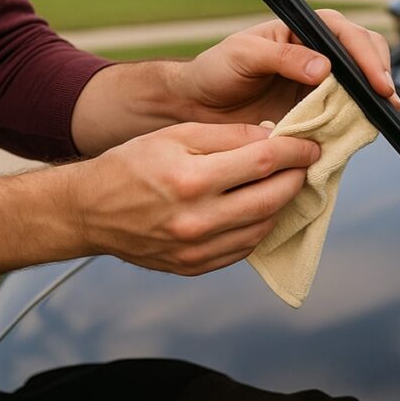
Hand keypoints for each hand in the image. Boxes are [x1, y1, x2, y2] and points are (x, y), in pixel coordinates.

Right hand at [71, 122, 319, 275]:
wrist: (90, 211)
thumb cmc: (132, 165)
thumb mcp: (176, 135)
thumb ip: (228, 136)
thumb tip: (273, 137)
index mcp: (191, 179)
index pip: (264, 162)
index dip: (295, 151)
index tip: (310, 145)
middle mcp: (196, 219)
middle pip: (271, 198)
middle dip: (296, 177)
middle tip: (304, 163)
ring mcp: (196, 248)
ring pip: (263, 226)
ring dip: (281, 203)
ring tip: (284, 183)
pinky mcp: (195, 266)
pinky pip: (244, 248)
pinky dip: (259, 226)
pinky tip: (258, 208)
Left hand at [179, 9, 399, 125]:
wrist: (197, 108)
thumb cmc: (215, 71)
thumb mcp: (243, 55)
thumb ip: (283, 57)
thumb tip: (324, 67)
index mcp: (301, 32)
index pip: (344, 32)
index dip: (365, 54)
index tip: (374, 80)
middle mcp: (316, 55)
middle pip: (363, 54)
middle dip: (380, 73)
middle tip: (385, 98)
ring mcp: (318, 86)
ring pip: (360, 86)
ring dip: (374, 99)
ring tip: (382, 116)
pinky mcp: (315, 114)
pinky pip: (344, 115)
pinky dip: (357, 122)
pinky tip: (364, 129)